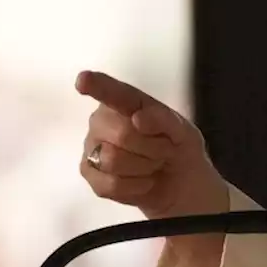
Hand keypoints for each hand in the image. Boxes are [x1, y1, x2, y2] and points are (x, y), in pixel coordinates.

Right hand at [75, 71, 228, 220]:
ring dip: (144, 167)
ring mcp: (91, 147)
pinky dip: (136, 187)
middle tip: (164, 151)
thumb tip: (138, 118)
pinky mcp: (89, 174)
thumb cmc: (177, 148)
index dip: (96, 85)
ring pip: (113, 160)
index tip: (83, 80)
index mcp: (124, 101)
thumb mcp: (183, 131)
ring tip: (152, 164)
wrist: (181, 183)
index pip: (111, 91)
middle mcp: (101, 120)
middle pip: (121, 134)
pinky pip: (110, 184)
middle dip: (151, 148)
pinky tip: (143, 181)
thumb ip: (163, 120)